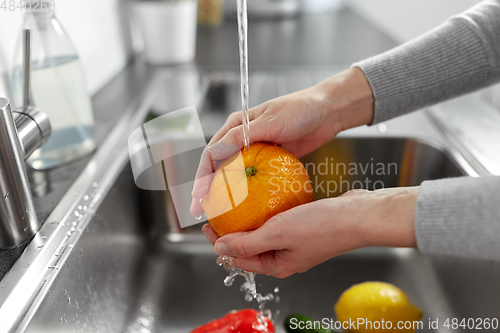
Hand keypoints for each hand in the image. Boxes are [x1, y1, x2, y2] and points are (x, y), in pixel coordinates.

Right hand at [191, 68, 373, 216]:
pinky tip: (245, 207)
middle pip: (218, 166)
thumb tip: (215, 153)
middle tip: (202, 212)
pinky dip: (247, 191)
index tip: (199, 196)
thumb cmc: (300, 110)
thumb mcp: (269, 122)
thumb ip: (241, 136)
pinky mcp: (270, 159)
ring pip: (234, 174)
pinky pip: (254, 177)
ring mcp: (256, 150)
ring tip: (219, 214)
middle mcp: (241, 138)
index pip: (211, 153)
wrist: (327, 111)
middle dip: (207, 190)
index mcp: (236, 125)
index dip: (202, 176)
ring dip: (225, 193)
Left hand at [203, 187, 418, 277]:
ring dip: (248, 221)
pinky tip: (262, 197)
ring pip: (263, 234)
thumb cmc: (321, 227)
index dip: (219, 243)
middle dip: (231, 232)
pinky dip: (267, 212)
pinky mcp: (304, 228)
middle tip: (218, 213)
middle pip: (249, 247)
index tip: (208, 225)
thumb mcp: (277, 234)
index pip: (239, 259)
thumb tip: (220, 249)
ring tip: (236, 204)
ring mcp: (295, 242)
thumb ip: (247, 243)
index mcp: (277, 265)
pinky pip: (278, 222)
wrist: (357, 215)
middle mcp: (285, 257)